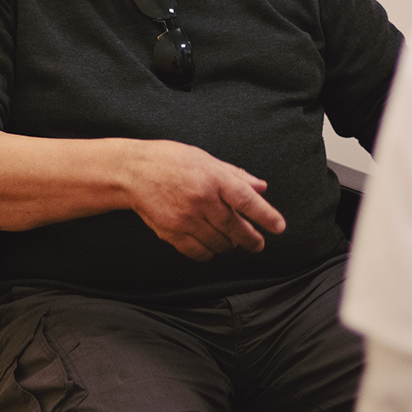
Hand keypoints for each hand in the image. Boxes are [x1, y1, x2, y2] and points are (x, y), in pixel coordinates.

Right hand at [121, 141, 285, 260]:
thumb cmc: (171, 161)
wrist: (133, 172)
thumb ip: (235, 175)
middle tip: (258, 244)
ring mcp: (186, 218)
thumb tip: (261, 188)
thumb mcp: (206, 159)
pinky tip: (212, 247)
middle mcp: (202, 199)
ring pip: (218, 243)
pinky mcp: (171, 232)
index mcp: (213, 178)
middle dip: (251, 239)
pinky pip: (198, 251)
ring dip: (229, 245)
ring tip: (231, 241)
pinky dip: (209, 253)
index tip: (279, 227)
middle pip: (235, 227)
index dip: (266, 215)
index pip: (247, 200)